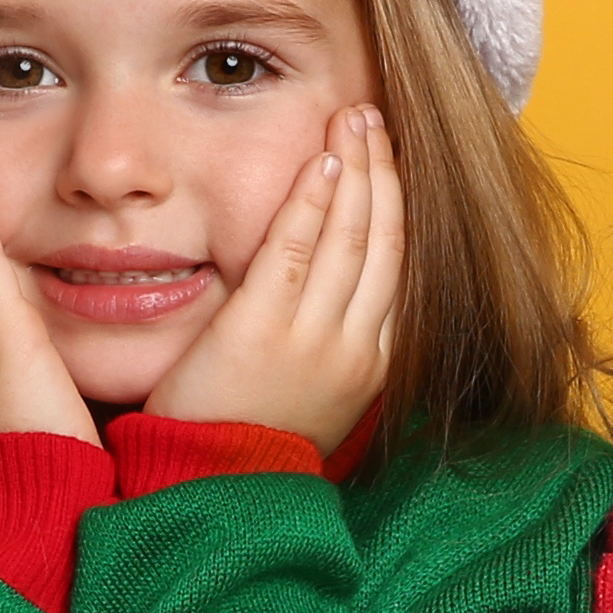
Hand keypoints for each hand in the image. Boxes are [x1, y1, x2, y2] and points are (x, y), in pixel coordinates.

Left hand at [169, 107, 404, 446]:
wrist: (215, 496)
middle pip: (383, 240)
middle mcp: (355, 347)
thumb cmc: (250, 444)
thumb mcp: (313, 396)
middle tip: (373, 116)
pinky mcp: (262, 330)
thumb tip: (333, 292)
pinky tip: (323, 163)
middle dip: (383, 171)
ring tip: (354, 119)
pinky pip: (295, 251)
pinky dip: (314, 202)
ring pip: (351, 237)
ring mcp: (313, 339)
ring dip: (356, 169)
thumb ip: (329, 341)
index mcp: (372, 362)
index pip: (397, 264)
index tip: (389, 158)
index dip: (396, 202)